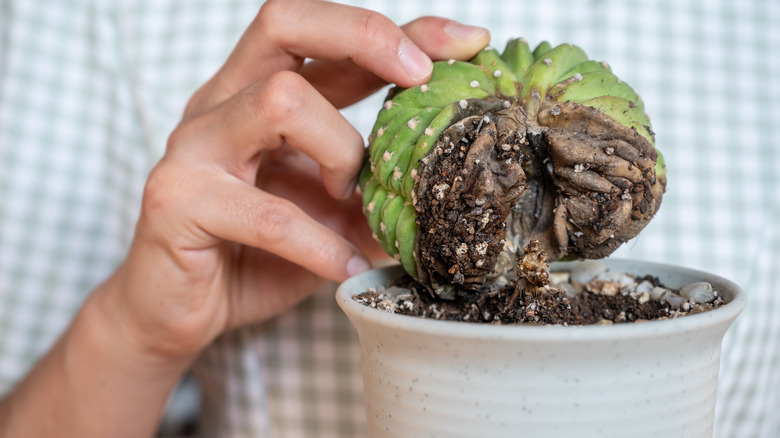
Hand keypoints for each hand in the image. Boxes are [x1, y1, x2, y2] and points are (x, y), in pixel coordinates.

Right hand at [101, 0, 490, 361]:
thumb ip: (375, 192)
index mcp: (256, 94)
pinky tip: (345, 267)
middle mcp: (221, 104)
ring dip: (341, 149)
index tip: (466, 42)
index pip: (323, 34)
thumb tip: (451, 188)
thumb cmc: (252, 254)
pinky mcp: (176, 202)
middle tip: (420, 79)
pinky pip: (265, 212)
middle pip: (285, 23)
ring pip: (278, 101)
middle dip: (366, 39)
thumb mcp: (328, 215)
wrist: (177, 310)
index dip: (395, 29)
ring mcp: (194, 148)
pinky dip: (320, 243)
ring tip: (353, 197)